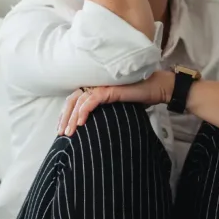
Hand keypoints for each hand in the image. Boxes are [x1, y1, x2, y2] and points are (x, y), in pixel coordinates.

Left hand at [57, 72, 174, 136]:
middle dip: (64, 117)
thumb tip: (95, 131)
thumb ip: (105, 113)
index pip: (75, 100)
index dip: (66, 114)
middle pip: (73, 100)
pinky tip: (80, 123)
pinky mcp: (109, 89)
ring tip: (69, 132)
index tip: (62, 129)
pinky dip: (84, 111)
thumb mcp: (118, 109)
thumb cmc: (141, 98)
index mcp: (97, 89)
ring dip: (71, 117)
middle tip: (61, 134)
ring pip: (79, 101)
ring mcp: (102, 86)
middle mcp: (97, 85)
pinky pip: (92, 100)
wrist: (157, 89)